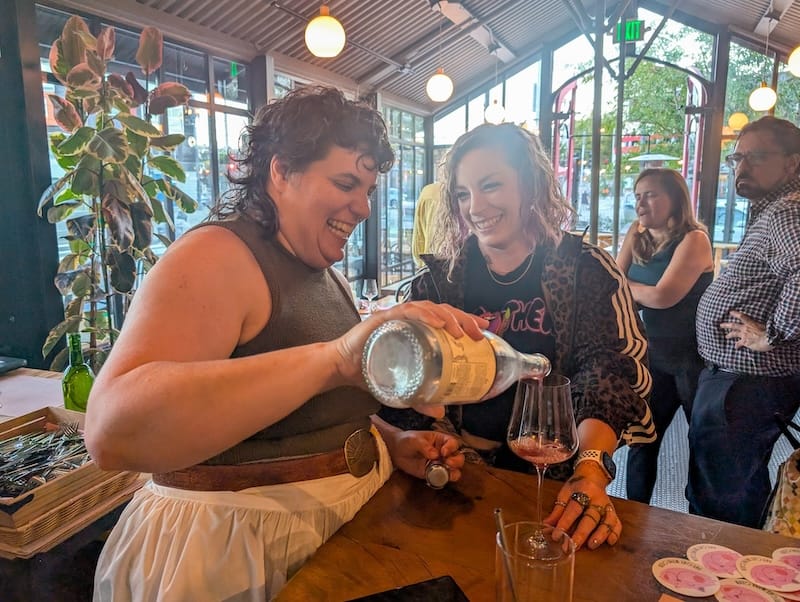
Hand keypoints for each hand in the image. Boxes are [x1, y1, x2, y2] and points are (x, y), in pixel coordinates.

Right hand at [332, 300, 488, 386]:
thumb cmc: (371, 371)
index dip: (467, 321)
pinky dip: (425, 315)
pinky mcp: (384, 317)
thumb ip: (420, 398)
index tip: (485, 329)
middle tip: (479, 333)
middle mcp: (410, 319)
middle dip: (464, 319)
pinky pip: (408, 311)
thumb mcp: (401, 388)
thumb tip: (440, 412)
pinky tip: (438, 322)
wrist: (342, 368)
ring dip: (448, 317)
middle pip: (443, 311)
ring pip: (429, 308)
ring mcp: (397, 316)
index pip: (447, 319)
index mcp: (417, 330)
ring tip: (461, 330)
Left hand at [386, 430, 464, 481]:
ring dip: (453, 471)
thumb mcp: (414, 440)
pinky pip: (444, 478)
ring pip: (455, 469)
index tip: (443, 452)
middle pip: (458, 457)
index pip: (453, 442)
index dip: (451, 447)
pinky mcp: (434, 473)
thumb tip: (434, 455)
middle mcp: (444, 452)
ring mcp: (440, 463)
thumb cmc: (407, 440)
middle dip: (456, 461)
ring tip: (445, 471)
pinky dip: (445, 479)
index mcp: (441, 440)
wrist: (396, 451)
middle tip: (447, 462)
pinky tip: (439, 478)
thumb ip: (424, 446)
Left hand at [544, 466, 619, 550]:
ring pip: (607, 521)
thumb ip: (557, 511)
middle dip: (581, 533)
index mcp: (583, 491)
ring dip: (600, 534)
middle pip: (591, 518)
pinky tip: (610, 542)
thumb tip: (546, 525)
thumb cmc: (577, 486)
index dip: (565, 523)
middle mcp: (597, 499)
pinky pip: (617, 524)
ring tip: (591, 545)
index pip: (574, 509)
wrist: (593, 476)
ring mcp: (607, 506)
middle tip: (572, 545)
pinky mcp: (614, 512)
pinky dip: (615, 533)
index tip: (556, 535)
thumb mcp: (565, 493)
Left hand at [720, 310, 772, 351]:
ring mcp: (744, 335)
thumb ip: (758, 325)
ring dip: (729, 335)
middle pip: (733, 325)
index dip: (735, 313)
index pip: (742, 316)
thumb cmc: (769, 332)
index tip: (730, 312)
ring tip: (726, 336)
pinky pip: (738, 344)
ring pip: (733, 334)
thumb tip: (758, 325)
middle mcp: (745, 328)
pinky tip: (736, 347)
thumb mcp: (763, 325)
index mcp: (751, 323)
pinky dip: (737, 345)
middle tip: (721, 325)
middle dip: (726, 325)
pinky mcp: (745, 342)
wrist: (769, 339)